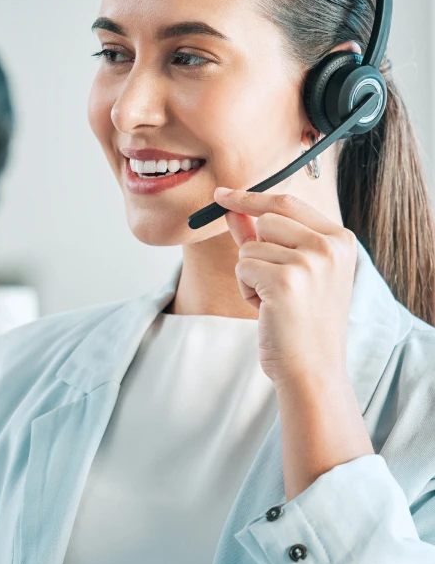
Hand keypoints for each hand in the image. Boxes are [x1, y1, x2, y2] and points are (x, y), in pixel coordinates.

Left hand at [214, 187, 356, 388]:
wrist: (312, 369)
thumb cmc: (301, 324)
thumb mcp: (291, 272)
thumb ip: (263, 237)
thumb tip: (233, 208)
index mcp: (340, 240)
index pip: (287, 203)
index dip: (251, 197)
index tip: (222, 194)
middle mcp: (330, 246)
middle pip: (266, 220)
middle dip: (256, 250)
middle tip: (273, 283)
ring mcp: (310, 261)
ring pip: (250, 248)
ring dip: (251, 276)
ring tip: (276, 302)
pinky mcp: (286, 280)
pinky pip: (243, 268)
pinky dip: (246, 290)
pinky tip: (268, 310)